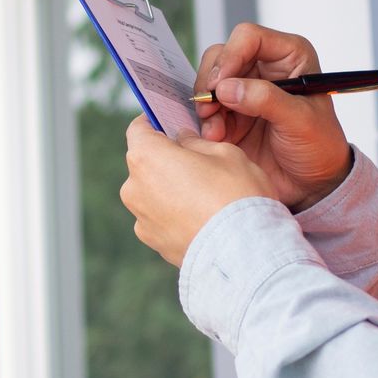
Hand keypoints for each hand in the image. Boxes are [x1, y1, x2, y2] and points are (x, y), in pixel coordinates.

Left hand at [120, 115, 274, 266]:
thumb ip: (196, 142)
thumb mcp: (225, 152)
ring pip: (152, 193)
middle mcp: (133, 187)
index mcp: (146, 157)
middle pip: (145, 163)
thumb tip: (182, 140)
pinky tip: (202, 218)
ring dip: (170, 189)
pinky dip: (175, 215)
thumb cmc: (236, 195)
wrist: (244, 253)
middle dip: (166, 159)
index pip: (138, 129)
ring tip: (205, 196)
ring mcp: (141, 219)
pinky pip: (160, 219)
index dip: (154, 123)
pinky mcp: (153, 243)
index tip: (169, 123)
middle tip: (199, 162)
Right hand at [194, 23, 353, 210]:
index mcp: (289, 56)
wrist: (312, 184)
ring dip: (206, 104)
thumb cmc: (320, 146)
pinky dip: (205, 121)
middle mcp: (264, 67)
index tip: (220, 84)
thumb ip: (265, 100)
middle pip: (222, 55)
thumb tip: (226, 88)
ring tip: (215, 131)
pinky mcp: (231, 112)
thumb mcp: (300, 121)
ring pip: (209, 80)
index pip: (249, 37)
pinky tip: (216, 138)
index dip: (230, 56)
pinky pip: (207, 107)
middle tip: (209, 106)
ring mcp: (245, 89)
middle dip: (211, 81)